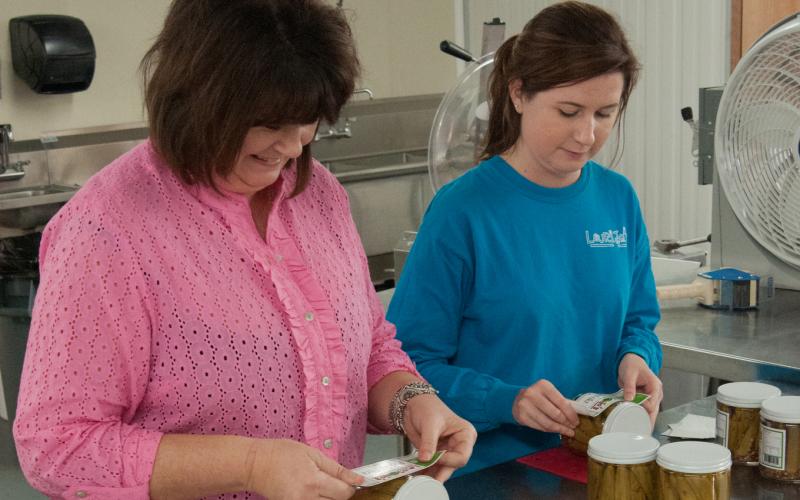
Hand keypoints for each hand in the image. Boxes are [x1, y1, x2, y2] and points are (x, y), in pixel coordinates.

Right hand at [245, 438, 362, 499]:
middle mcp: (307, 499)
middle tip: (332, 481)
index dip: (350, 486)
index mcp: (314, 482)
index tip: (348, 479)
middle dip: (339, 493)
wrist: (255, 465)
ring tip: (320, 485)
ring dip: (329, 498)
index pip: (344, 493)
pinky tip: (312, 491)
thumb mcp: (312, 454)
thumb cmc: (281, 454)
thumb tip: (358, 479)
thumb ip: (336, 469)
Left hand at [403, 394, 476, 481]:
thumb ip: (429, 442)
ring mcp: (447, 451)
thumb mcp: (430, 424)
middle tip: (428, 481)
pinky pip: (432, 468)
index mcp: (465, 435)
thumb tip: (425, 459)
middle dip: (440, 473)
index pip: (461, 456)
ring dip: (432, 476)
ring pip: (442, 469)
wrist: (414, 405)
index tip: (434, 459)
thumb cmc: (428, 408)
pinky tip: (418, 477)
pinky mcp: (436, 455)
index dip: (448, 460)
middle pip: (453, 466)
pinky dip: (425, 472)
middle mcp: (458, 445)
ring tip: (421, 481)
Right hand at [512, 379, 578, 435]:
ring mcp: (525, 405)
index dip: (571, 414)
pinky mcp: (522, 416)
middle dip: (567, 423)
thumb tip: (575, 417)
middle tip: (572, 428)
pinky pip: (540, 427)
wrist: (516, 399)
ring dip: (560, 429)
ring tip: (567, 432)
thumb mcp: (549, 394)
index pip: (562, 402)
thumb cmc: (538, 397)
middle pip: (556, 414)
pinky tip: (555, 430)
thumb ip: (561, 402)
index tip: (576, 422)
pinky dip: (550, 430)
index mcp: (543, 385)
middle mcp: (533, 394)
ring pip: (548, 423)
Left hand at [618, 353, 662, 424]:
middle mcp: (656, 392)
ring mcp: (651, 395)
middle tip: (643, 432)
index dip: (645, 410)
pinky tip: (636, 422)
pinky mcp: (644, 397)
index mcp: (655, 386)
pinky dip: (640, 413)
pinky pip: (644, 407)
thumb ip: (629, 387)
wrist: (630, 359)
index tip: (638, 414)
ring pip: (650, 411)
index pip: (653, 403)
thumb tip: (629, 399)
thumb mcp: (629, 374)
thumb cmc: (632, 364)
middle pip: (654, 410)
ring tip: (640, 430)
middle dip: (649, 421)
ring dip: (644, 418)